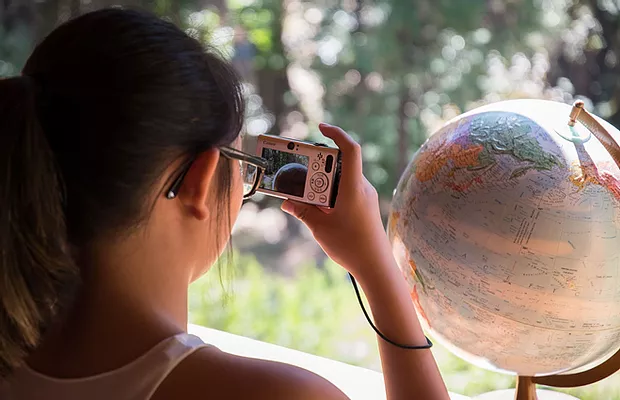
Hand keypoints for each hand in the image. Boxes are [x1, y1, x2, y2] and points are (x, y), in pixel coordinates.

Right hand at [281, 123, 391, 278]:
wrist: (376, 266)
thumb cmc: (351, 246)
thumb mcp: (320, 227)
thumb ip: (302, 211)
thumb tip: (286, 201)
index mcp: (354, 187)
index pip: (350, 150)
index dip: (336, 134)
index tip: (321, 127)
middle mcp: (361, 187)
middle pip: (339, 164)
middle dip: (317, 164)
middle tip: (297, 167)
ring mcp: (363, 197)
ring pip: (340, 179)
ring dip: (321, 182)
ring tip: (302, 191)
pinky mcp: (362, 206)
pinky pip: (343, 191)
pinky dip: (328, 193)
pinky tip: (315, 206)